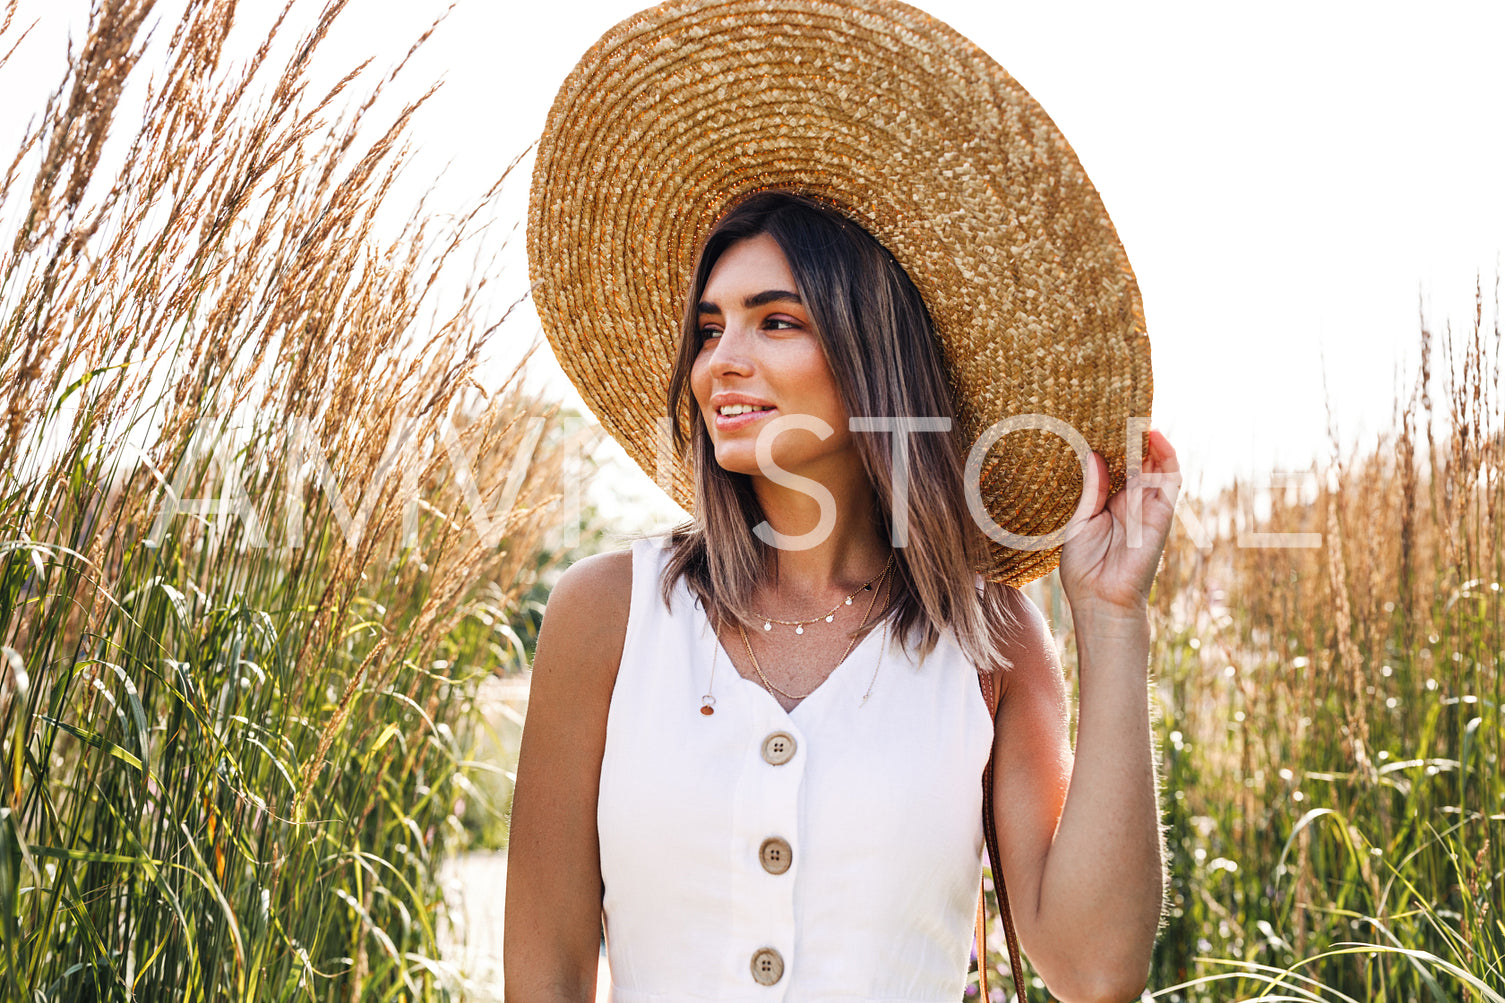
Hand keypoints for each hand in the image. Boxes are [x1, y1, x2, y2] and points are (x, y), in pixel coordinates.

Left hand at [1057, 428, 1180, 615]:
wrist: (1101, 601)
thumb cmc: (1084, 568)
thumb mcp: (1077, 522)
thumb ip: (1089, 490)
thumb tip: (1094, 454)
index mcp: (1107, 502)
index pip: (1113, 465)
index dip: (1110, 442)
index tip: (1097, 417)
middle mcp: (1130, 501)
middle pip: (1135, 459)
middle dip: (1129, 434)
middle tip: (1116, 404)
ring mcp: (1147, 506)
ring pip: (1154, 464)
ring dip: (1149, 439)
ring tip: (1136, 411)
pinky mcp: (1162, 514)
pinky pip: (1170, 481)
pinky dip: (1167, 457)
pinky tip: (1155, 436)